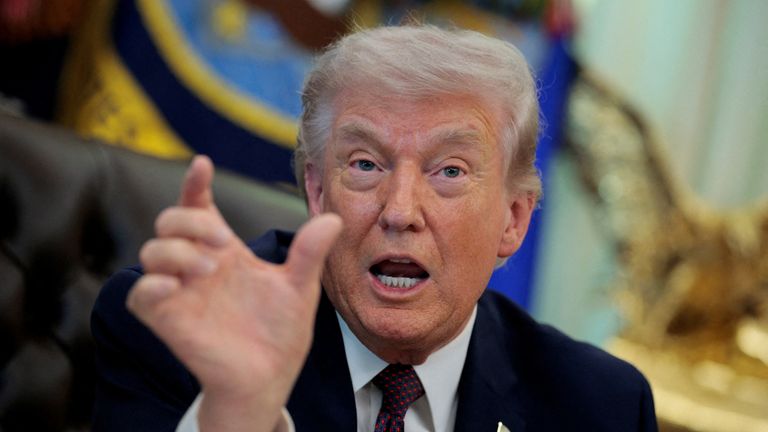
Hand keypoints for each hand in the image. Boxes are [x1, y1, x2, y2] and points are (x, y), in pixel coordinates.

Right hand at [127, 155, 341, 431]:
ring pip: (151, 250)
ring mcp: (180, 291)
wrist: (269, 376)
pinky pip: (140, 294)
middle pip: (171, 221)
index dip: (195, 184)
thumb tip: (332, 218)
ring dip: (175, 249)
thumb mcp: (300, 287)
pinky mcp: (167, 318)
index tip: (202, 164)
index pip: (201, 208)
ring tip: (209, 267)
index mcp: (226, 251)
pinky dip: (151, 285)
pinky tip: (175, 286)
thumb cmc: (281, 331)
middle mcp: (199, 265)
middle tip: (220, 242)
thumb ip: (309, 253)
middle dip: (189, 219)